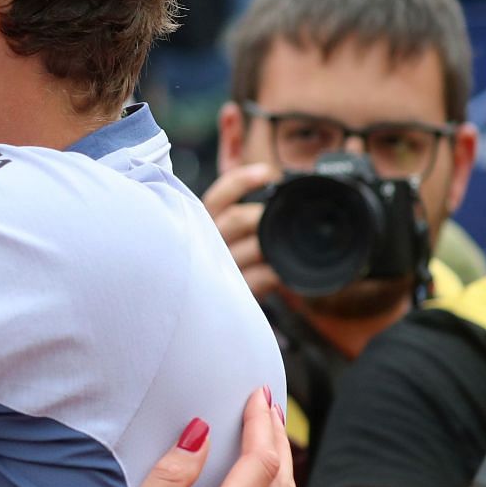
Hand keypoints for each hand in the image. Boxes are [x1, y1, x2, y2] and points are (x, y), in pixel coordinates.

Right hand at [203, 163, 279, 297]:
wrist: (207, 313)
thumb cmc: (222, 265)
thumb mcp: (222, 238)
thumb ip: (236, 216)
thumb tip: (269, 189)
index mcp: (202, 225)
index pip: (219, 197)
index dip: (242, 181)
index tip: (268, 174)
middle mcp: (206, 244)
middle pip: (238, 218)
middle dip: (264, 216)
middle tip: (281, 220)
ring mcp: (219, 269)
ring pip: (255, 245)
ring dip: (273, 243)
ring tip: (283, 246)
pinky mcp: (233, 293)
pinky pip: (263, 276)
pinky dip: (276, 272)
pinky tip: (280, 273)